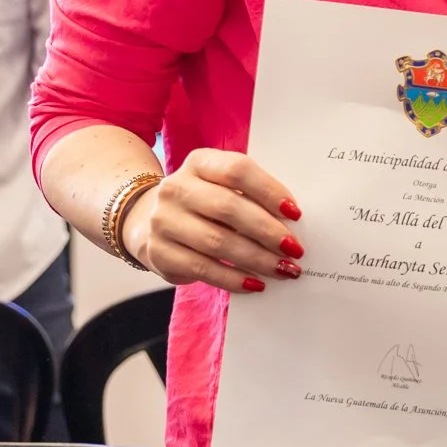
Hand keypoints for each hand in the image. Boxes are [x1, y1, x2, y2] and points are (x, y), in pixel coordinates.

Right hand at [125, 148, 304, 293]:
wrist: (152, 222)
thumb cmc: (205, 204)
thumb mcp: (222, 187)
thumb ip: (252, 196)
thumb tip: (291, 222)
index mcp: (199, 162)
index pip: (237, 170)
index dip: (268, 191)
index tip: (295, 213)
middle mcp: (176, 188)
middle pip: (228, 207)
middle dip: (267, 231)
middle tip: (294, 249)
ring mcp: (163, 220)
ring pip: (217, 241)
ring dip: (256, 259)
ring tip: (283, 269)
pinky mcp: (159, 253)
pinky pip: (203, 268)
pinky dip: (233, 279)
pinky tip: (256, 284)